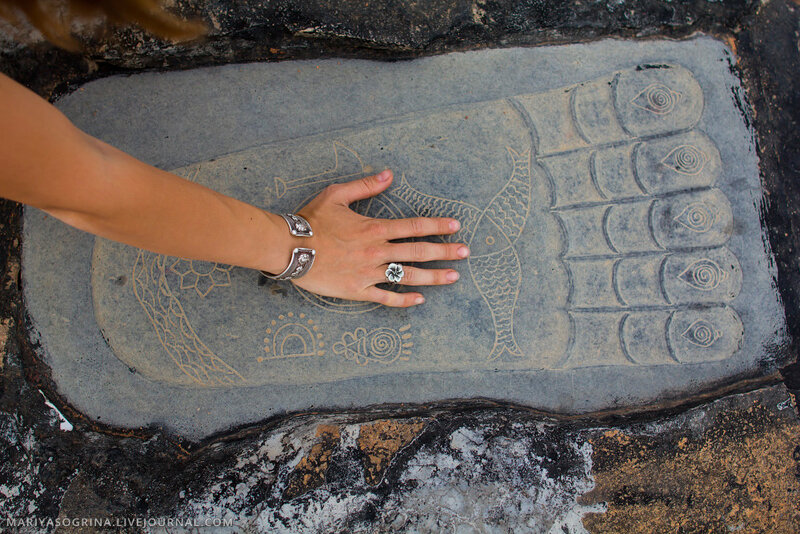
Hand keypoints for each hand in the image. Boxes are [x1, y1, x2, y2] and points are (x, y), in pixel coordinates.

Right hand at [292, 169, 468, 306]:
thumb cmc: (311, 220)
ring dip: (433, 276)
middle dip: (445, 251)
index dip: (437, 226)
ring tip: (453, 277)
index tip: (456, 226)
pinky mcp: (358, 290)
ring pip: (408, 275)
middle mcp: (377, 251)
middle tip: (466, 253)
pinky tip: (419, 299)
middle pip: (418, 251)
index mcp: (374, 228)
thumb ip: (366, 186)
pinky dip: (404, 299)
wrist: (289, 248)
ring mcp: (369, 272)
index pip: (414, 227)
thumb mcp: (337, 194)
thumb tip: (389, 175)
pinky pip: (386, 297)